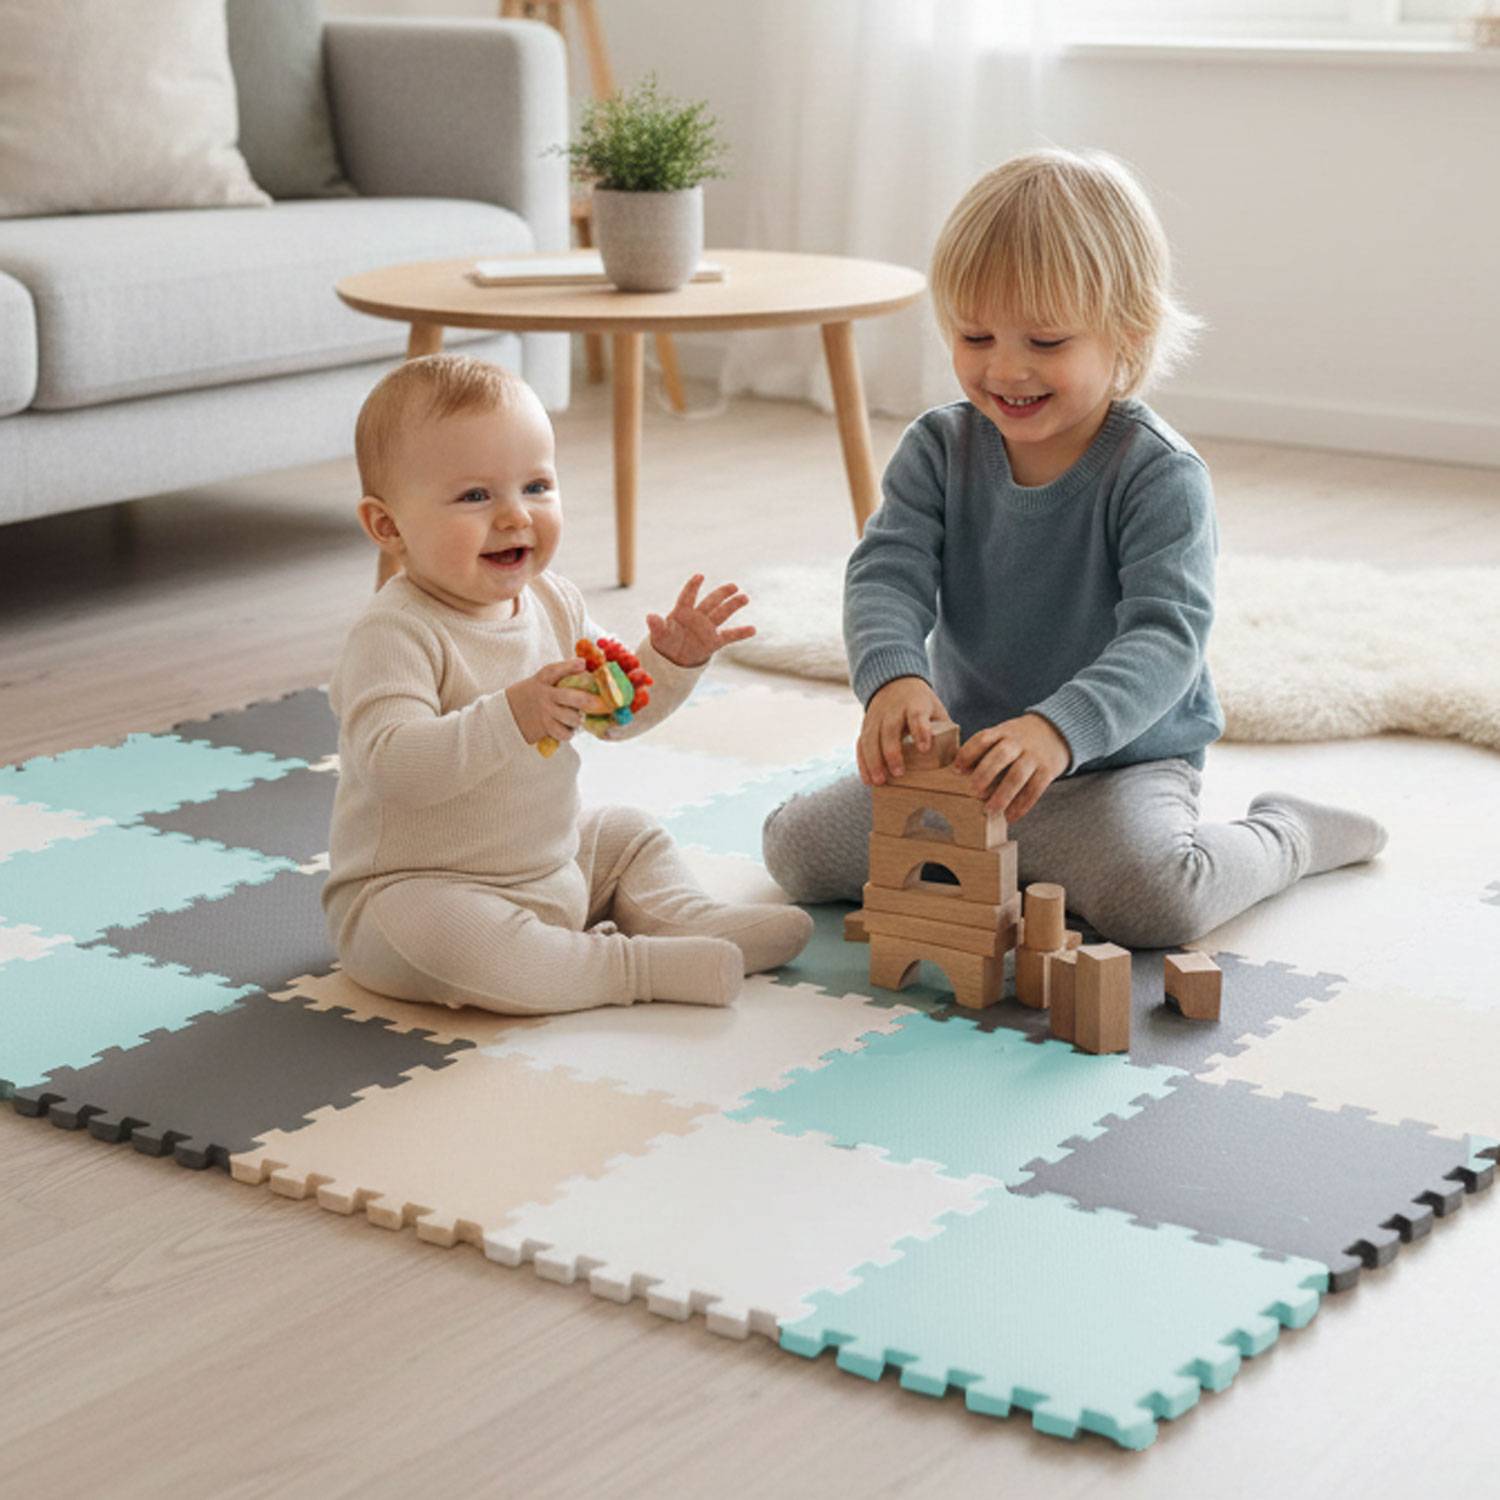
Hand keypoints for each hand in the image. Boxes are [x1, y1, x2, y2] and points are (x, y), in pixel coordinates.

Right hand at [505, 658, 610, 745]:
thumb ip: (563, 674)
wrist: (508, 712)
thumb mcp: (542, 680)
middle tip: (597, 703)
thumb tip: (586, 666)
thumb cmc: (536, 694)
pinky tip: (569, 728)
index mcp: (544, 679)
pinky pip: (564, 733)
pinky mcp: (545, 727)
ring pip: (571, 717)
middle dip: (586, 700)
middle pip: (569, 697)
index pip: (555, 671)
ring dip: (579, 718)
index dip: (570, 666)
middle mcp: (545, 695)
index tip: (582, 664)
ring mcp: (545, 712)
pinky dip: (570, 732)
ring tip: (580, 717)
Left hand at [646, 574, 754, 667]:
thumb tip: (650, 616)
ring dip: (733, 605)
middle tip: (733, 586)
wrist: (674, 657)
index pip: (688, 596)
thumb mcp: (659, 635)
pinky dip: (741, 633)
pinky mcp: (714, 641)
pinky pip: (729, 635)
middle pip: (711, 602)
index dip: (692, 586)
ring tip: (744, 597)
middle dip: (721, 594)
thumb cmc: (666, 641)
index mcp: (682, 612)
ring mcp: (707, 628)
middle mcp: (697, 617)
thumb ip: (657, 625)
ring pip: (722, 613)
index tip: (700, 576)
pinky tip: (753, 629)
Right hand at [857, 676, 951, 785]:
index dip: (920, 731)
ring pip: (870, 738)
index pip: (917, 716)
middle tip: (898, 773)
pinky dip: (862, 763)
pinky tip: (868, 780)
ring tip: (879, 781)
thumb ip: (943, 732)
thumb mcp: (936, 711)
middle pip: (889, 729)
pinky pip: (860, 745)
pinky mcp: (865, 726)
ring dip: (874, 761)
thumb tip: (959, 762)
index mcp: (915, 704)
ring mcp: (876, 717)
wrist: (895, 684)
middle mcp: (893, 709)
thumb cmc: (922, 705)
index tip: (924, 748)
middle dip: (892, 752)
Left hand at [953, 713, 1070, 819]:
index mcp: (1003, 732)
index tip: (956, 770)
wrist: (1057, 731)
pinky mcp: (1048, 770)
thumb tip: (959, 773)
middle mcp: (1018, 742)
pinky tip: (1010, 817)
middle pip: (1000, 755)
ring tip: (989, 810)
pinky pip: (1034, 790)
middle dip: (984, 774)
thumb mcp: (1003, 735)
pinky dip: (1021, 805)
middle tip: (972, 791)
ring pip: (1017, 775)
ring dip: (1002, 795)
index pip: (983, 739)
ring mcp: (1034, 756)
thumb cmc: (1019, 740)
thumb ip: (985, 750)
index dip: (968, 753)